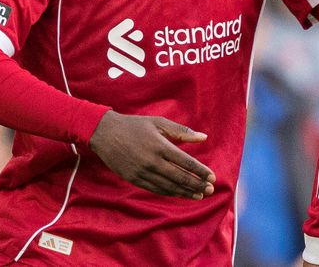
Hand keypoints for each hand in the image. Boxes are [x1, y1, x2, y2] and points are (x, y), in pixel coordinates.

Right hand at [88, 111, 214, 198]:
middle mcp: (152, 161)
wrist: (105, 134)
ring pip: (168, 186)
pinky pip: (155, 189)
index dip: (200, 171)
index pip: (186, 162)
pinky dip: (170, 193)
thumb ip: (182, 131)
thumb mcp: (159, 122)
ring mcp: (142, 172)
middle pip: (179, 177)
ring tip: (199, 195)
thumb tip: (204, 137)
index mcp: (160, 146)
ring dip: (185, 192)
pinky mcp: (134, 179)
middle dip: (197, 184)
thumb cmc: (135, 125)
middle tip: (211, 190)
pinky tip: (180, 194)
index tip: (212, 177)